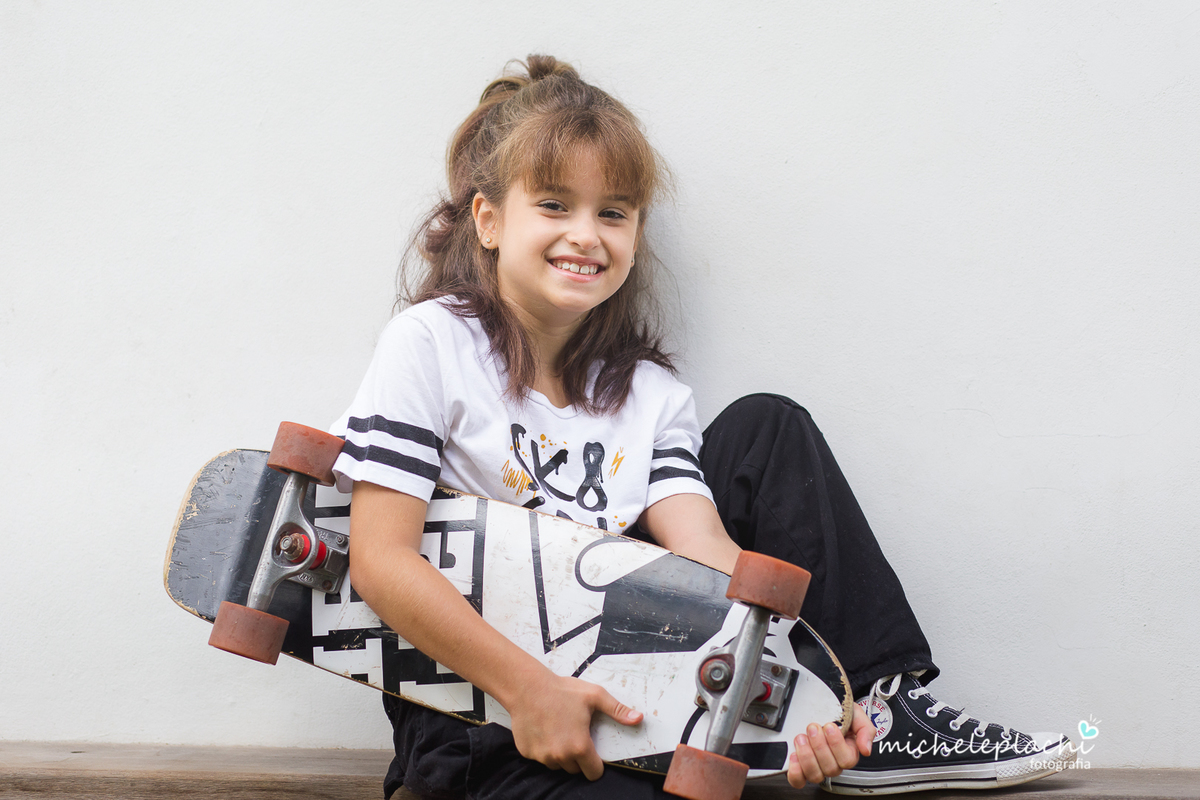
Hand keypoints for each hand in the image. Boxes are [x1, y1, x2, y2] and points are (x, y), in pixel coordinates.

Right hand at [508, 674, 642, 780]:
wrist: (527, 686)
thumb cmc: (561, 690)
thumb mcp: (595, 696)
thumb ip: (618, 711)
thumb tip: (638, 719)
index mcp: (579, 747)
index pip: (594, 773)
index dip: (596, 764)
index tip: (592, 750)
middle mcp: (560, 756)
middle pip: (575, 769)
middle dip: (578, 757)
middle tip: (574, 733)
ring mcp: (542, 756)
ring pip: (557, 764)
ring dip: (560, 754)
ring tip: (559, 729)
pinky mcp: (527, 753)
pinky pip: (540, 757)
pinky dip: (543, 748)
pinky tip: (544, 729)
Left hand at [786, 703, 874, 787]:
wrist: (819, 705)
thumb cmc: (837, 712)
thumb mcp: (856, 714)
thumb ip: (865, 730)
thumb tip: (865, 749)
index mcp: (848, 753)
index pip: (847, 760)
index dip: (836, 744)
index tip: (828, 726)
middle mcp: (832, 763)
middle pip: (830, 768)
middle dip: (819, 746)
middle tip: (813, 728)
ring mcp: (816, 767)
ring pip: (815, 775)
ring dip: (807, 755)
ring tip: (801, 737)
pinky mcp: (800, 769)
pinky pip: (798, 780)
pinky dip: (795, 771)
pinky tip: (794, 755)